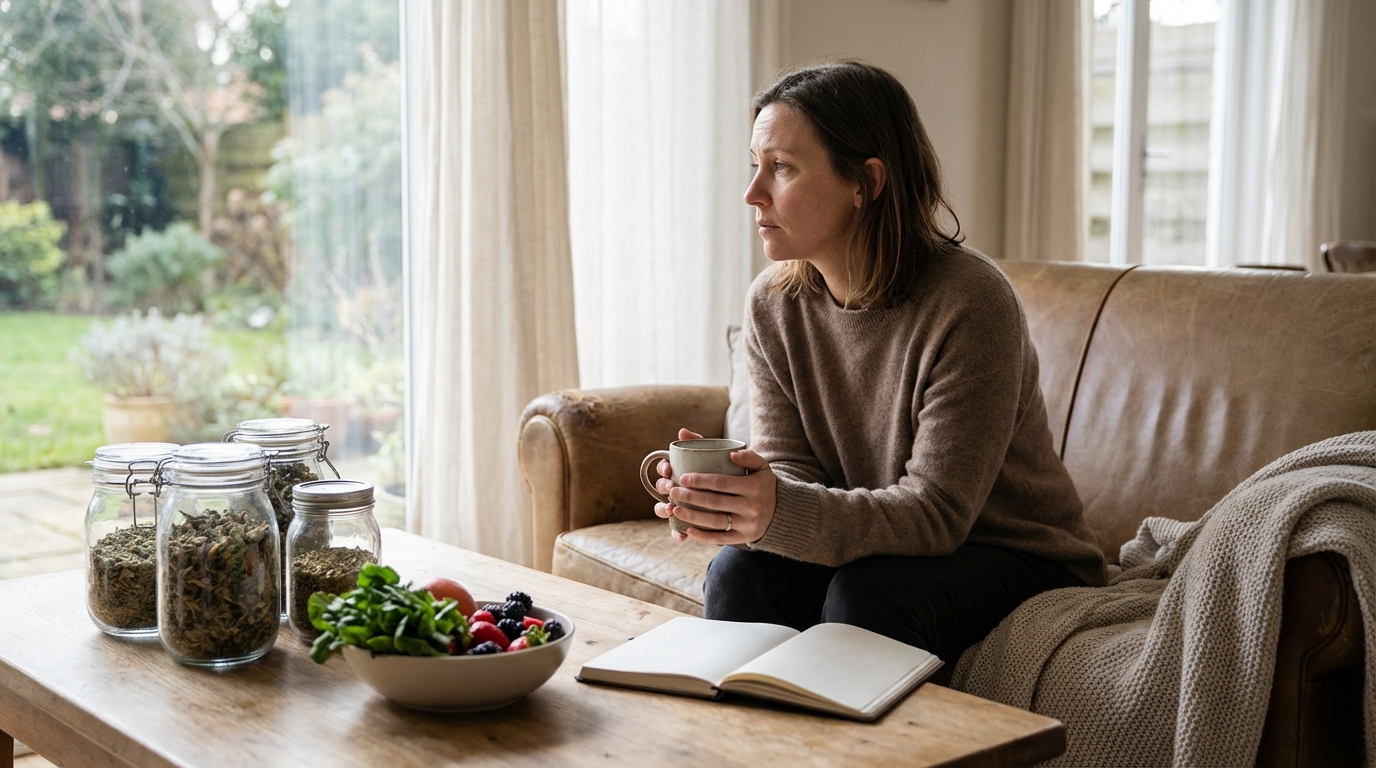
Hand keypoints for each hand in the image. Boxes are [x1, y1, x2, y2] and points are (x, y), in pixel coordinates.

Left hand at [653, 428, 775, 544]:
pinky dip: (702, 536)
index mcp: (754, 486)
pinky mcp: (744, 538)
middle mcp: (752, 507)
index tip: (683, 477)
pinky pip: (720, 538)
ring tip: (675, 509)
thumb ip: (747, 455)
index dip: (700, 480)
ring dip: (692, 516)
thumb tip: (731, 453)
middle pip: (714, 502)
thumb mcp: (762, 467)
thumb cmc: (763, 484)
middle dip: (690, 497)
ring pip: (715, 522)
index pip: (721, 483)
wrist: (781, 511)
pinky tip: (687, 529)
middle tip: (673, 491)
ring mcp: (748, 525)